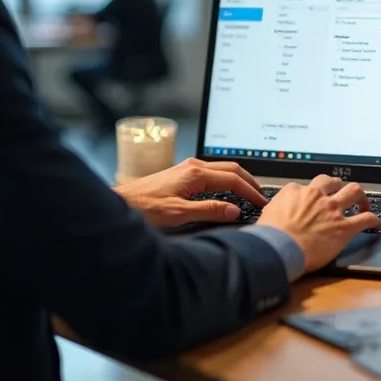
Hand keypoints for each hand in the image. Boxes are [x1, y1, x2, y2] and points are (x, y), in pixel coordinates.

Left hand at [115, 158, 266, 228]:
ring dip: (238, 180)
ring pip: (222, 169)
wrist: (119, 203)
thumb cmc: (143, 208)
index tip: (261, 203)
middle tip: (261, 197)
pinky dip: (226, 181)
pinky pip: (212, 173)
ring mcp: (187, 168)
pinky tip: (226, 192)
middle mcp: (193, 166)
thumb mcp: (178, 214)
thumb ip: (209, 211)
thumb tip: (235, 210)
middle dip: (249, 182)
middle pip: (231, 169)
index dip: (250, 192)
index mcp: (195, 174)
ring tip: (249, 194)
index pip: (233, 180)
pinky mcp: (182, 174)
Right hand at [256, 176, 380, 273]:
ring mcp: (332, 210)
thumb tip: (273, 214)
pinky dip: (373, 219)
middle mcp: (316, 196)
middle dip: (338, 186)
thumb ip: (275, 210)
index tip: (313, 201)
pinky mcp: (344, 227)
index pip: (306, 186)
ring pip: (354, 191)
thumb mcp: (266, 215)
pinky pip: (366, 218)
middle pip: (332, 182)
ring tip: (362, 203)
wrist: (277, 249)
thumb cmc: (268, 237)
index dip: (311, 194)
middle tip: (340, 193)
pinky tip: (375, 223)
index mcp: (295, 192)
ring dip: (360, 196)